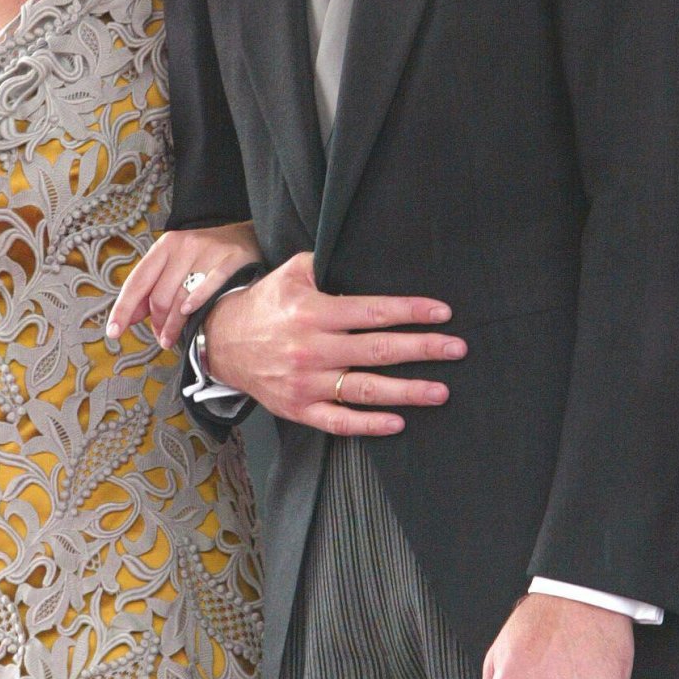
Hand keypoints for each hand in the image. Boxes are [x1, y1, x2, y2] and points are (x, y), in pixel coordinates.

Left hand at [107, 221, 262, 348]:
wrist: (247, 237)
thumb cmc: (206, 255)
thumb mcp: (175, 263)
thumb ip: (153, 287)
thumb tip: (129, 315)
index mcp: (165, 246)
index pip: (137, 281)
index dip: (123, 309)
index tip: (113, 331)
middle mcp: (183, 246)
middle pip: (160, 296)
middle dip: (157, 324)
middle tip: (160, 338)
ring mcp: (208, 252)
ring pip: (181, 298)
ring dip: (173, 326)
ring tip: (171, 338)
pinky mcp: (230, 260)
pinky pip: (208, 287)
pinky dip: (197, 303)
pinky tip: (191, 314)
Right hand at [202, 251, 462, 434]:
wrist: (222, 342)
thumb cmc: (265, 304)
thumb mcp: (291, 272)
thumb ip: (326, 264)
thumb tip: (365, 254)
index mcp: (313, 312)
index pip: (373, 312)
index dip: (411, 312)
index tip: (442, 313)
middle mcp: (312, 349)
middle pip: (378, 350)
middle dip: (423, 349)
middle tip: (457, 348)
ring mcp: (305, 383)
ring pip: (365, 389)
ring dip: (407, 391)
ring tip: (441, 391)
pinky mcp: (298, 409)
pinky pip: (339, 421)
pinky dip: (369, 424)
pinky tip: (398, 422)